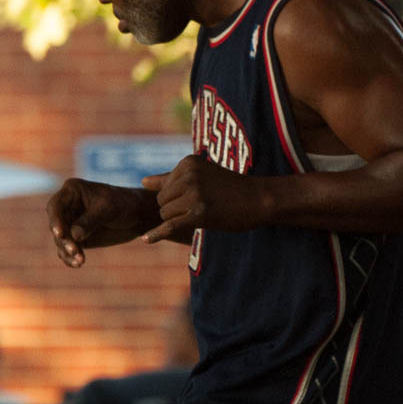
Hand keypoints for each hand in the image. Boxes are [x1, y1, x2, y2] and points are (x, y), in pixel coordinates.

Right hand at [47, 178, 157, 267]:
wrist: (138, 215)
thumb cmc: (124, 204)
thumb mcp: (107, 209)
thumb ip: (89, 221)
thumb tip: (74, 236)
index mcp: (72, 192)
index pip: (55, 206)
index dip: (55, 220)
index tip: (60, 234)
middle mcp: (68, 207)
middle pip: (57, 225)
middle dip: (64, 240)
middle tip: (74, 250)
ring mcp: (71, 223)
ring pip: (61, 240)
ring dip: (68, 252)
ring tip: (80, 261)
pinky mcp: (78, 238)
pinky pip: (68, 250)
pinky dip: (71, 258)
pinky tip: (78, 263)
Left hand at [141, 153, 263, 242]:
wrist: (259, 199)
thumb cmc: (230, 188)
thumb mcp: (200, 176)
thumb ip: (170, 178)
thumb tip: (143, 181)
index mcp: (188, 163)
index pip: (164, 186)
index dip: (176, 198)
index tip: (198, 198)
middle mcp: (188, 175)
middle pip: (161, 201)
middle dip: (176, 209)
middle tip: (202, 208)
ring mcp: (194, 194)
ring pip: (166, 214)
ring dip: (180, 220)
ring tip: (204, 213)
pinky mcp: (199, 213)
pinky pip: (171, 226)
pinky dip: (157, 234)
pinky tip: (145, 240)